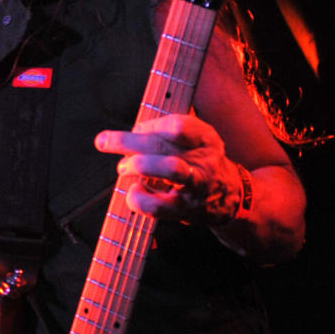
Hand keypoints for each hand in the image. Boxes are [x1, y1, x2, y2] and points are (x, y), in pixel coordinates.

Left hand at [95, 113, 241, 224]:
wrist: (229, 197)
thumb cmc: (198, 163)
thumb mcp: (193, 140)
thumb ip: (165, 133)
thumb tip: (133, 132)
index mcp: (204, 137)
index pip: (179, 124)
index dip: (152, 125)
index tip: (137, 129)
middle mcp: (203, 158)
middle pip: (165, 143)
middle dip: (128, 141)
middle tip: (104, 141)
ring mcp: (196, 185)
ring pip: (171, 169)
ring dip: (139, 165)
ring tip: (123, 167)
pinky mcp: (184, 209)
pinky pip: (158, 205)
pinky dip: (138, 198)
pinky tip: (133, 192)